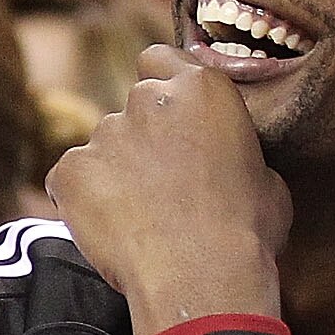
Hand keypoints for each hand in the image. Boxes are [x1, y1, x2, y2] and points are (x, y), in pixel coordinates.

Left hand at [48, 45, 289, 334]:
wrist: (201, 275)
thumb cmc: (246, 232)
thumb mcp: (266, 177)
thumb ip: (233, 149)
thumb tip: (225, 160)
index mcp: (202, 87)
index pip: (161, 59)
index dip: (162, 85)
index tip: (169, 117)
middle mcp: (147, 98)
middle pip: (132, 104)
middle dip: (141, 134)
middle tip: (158, 180)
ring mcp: (104, 133)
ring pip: (102, 145)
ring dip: (114, 170)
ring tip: (138, 216)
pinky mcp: (70, 170)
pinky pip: (69, 179)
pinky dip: (81, 199)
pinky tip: (109, 227)